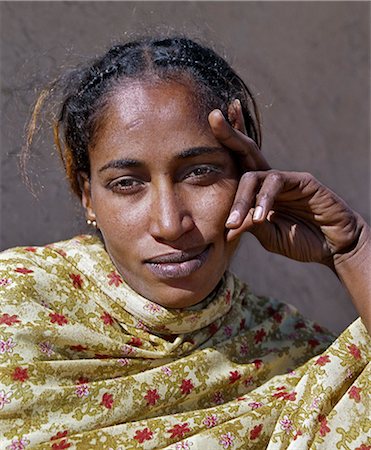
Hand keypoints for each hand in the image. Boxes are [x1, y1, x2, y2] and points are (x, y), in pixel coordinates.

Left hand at [208, 101, 364, 267]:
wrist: (332, 247)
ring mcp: (286, 177)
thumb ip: (247, 225)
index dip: (225, 143)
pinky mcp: (303, 181)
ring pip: (255, 174)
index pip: (237, 163)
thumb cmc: (298, 239)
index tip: (209, 124)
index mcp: (258, 189)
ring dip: (241, 199)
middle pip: (245, 150)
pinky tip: (261, 218)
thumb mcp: (266, 235)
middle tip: (213, 116)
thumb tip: (226, 228)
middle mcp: (269, 178)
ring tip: (233, 223)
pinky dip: (264, 200)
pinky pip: (276, 183)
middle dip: (229, 133)